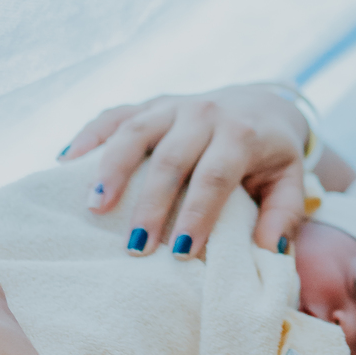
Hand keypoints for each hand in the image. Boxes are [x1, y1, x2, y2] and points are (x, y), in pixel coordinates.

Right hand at [61, 85, 309, 256]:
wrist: (260, 104)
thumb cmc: (271, 156)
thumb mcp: (290, 181)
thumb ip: (284, 214)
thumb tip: (268, 251)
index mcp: (240, 134)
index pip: (215, 176)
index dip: (198, 213)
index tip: (182, 251)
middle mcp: (204, 113)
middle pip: (171, 159)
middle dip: (151, 204)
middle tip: (135, 247)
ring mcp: (172, 105)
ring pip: (135, 132)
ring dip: (111, 169)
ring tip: (94, 207)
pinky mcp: (148, 104)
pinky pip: (113, 115)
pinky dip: (88, 136)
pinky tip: (65, 162)